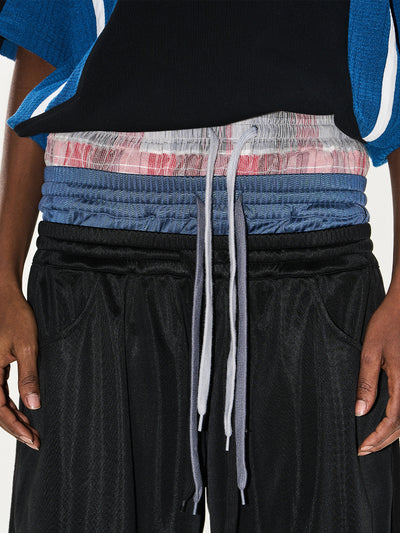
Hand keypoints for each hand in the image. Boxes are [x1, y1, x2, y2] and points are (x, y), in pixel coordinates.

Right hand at [0, 280, 39, 450]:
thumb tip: (34, 405)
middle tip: (35, 440)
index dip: (15, 427)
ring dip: (13, 418)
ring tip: (31, 430)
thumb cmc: (16, 316)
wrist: (5, 297)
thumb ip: (28, 376)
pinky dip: (10, 404)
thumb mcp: (27, 346)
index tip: (32, 439)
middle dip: (15, 427)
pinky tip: (23, 411)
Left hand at [356, 290, 399, 454]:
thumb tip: (360, 411)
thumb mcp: (370, 351)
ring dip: (394, 433)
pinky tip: (388, 421)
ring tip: (375, 441)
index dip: (378, 437)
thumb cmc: (388, 323)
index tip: (363, 448)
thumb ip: (366, 382)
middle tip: (366, 450)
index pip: (393, 420)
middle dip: (385, 440)